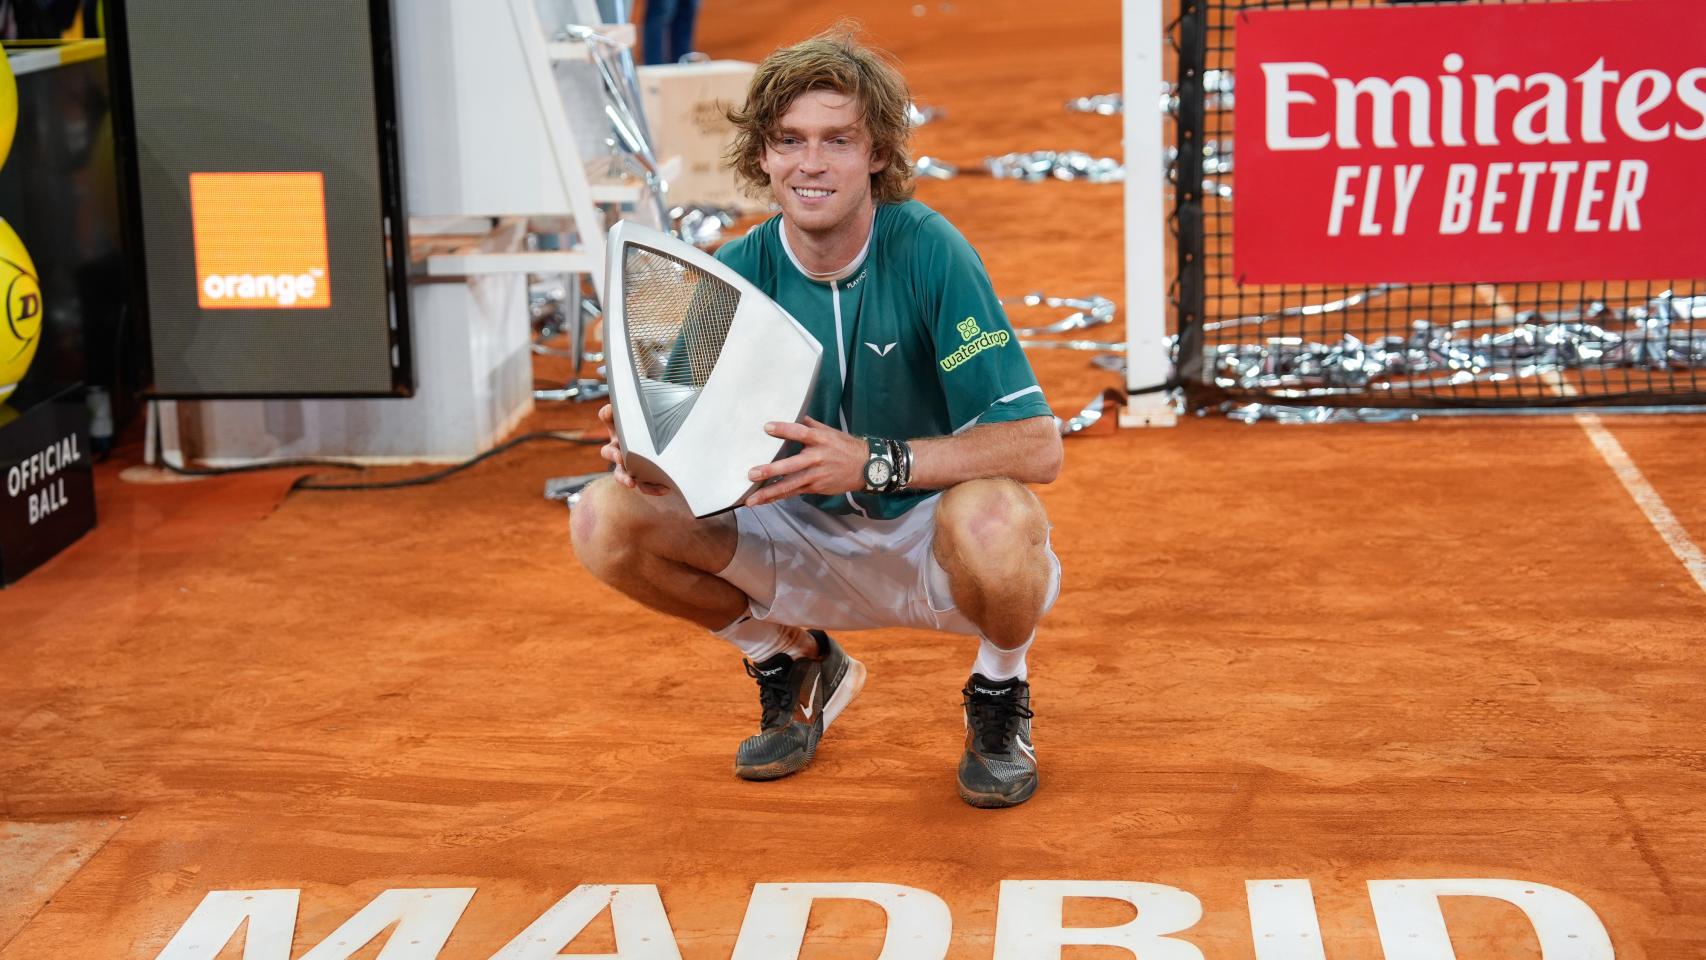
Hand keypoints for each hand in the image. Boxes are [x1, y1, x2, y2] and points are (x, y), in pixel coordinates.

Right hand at [597, 404, 668, 495]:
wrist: (669, 453)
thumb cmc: (657, 430)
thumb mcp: (655, 417)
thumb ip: (655, 406)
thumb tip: (665, 390)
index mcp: (621, 430)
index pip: (609, 418)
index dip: (607, 414)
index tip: (609, 410)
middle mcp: (620, 448)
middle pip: (608, 451)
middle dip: (612, 454)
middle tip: (619, 456)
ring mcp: (628, 466)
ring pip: (620, 474)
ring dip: (624, 478)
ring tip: (631, 482)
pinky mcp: (641, 479)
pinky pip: (643, 486)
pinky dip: (651, 488)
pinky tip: (664, 488)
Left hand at [744, 416, 867, 506]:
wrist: (867, 468)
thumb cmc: (845, 447)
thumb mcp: (830, 432)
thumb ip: (811, 425)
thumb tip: (795, 416)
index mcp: (820, 439)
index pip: (800, 432)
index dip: (784, 430)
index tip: (767, 428)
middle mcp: (817, 458)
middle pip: (792, 465)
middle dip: (771, 471)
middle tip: (752, 474)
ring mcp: (816, 475)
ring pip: (790, 485)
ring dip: (770, 493)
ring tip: (752, 499)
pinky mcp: (816, 488)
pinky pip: (794, 492)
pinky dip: (779, 497)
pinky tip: (764, 501)